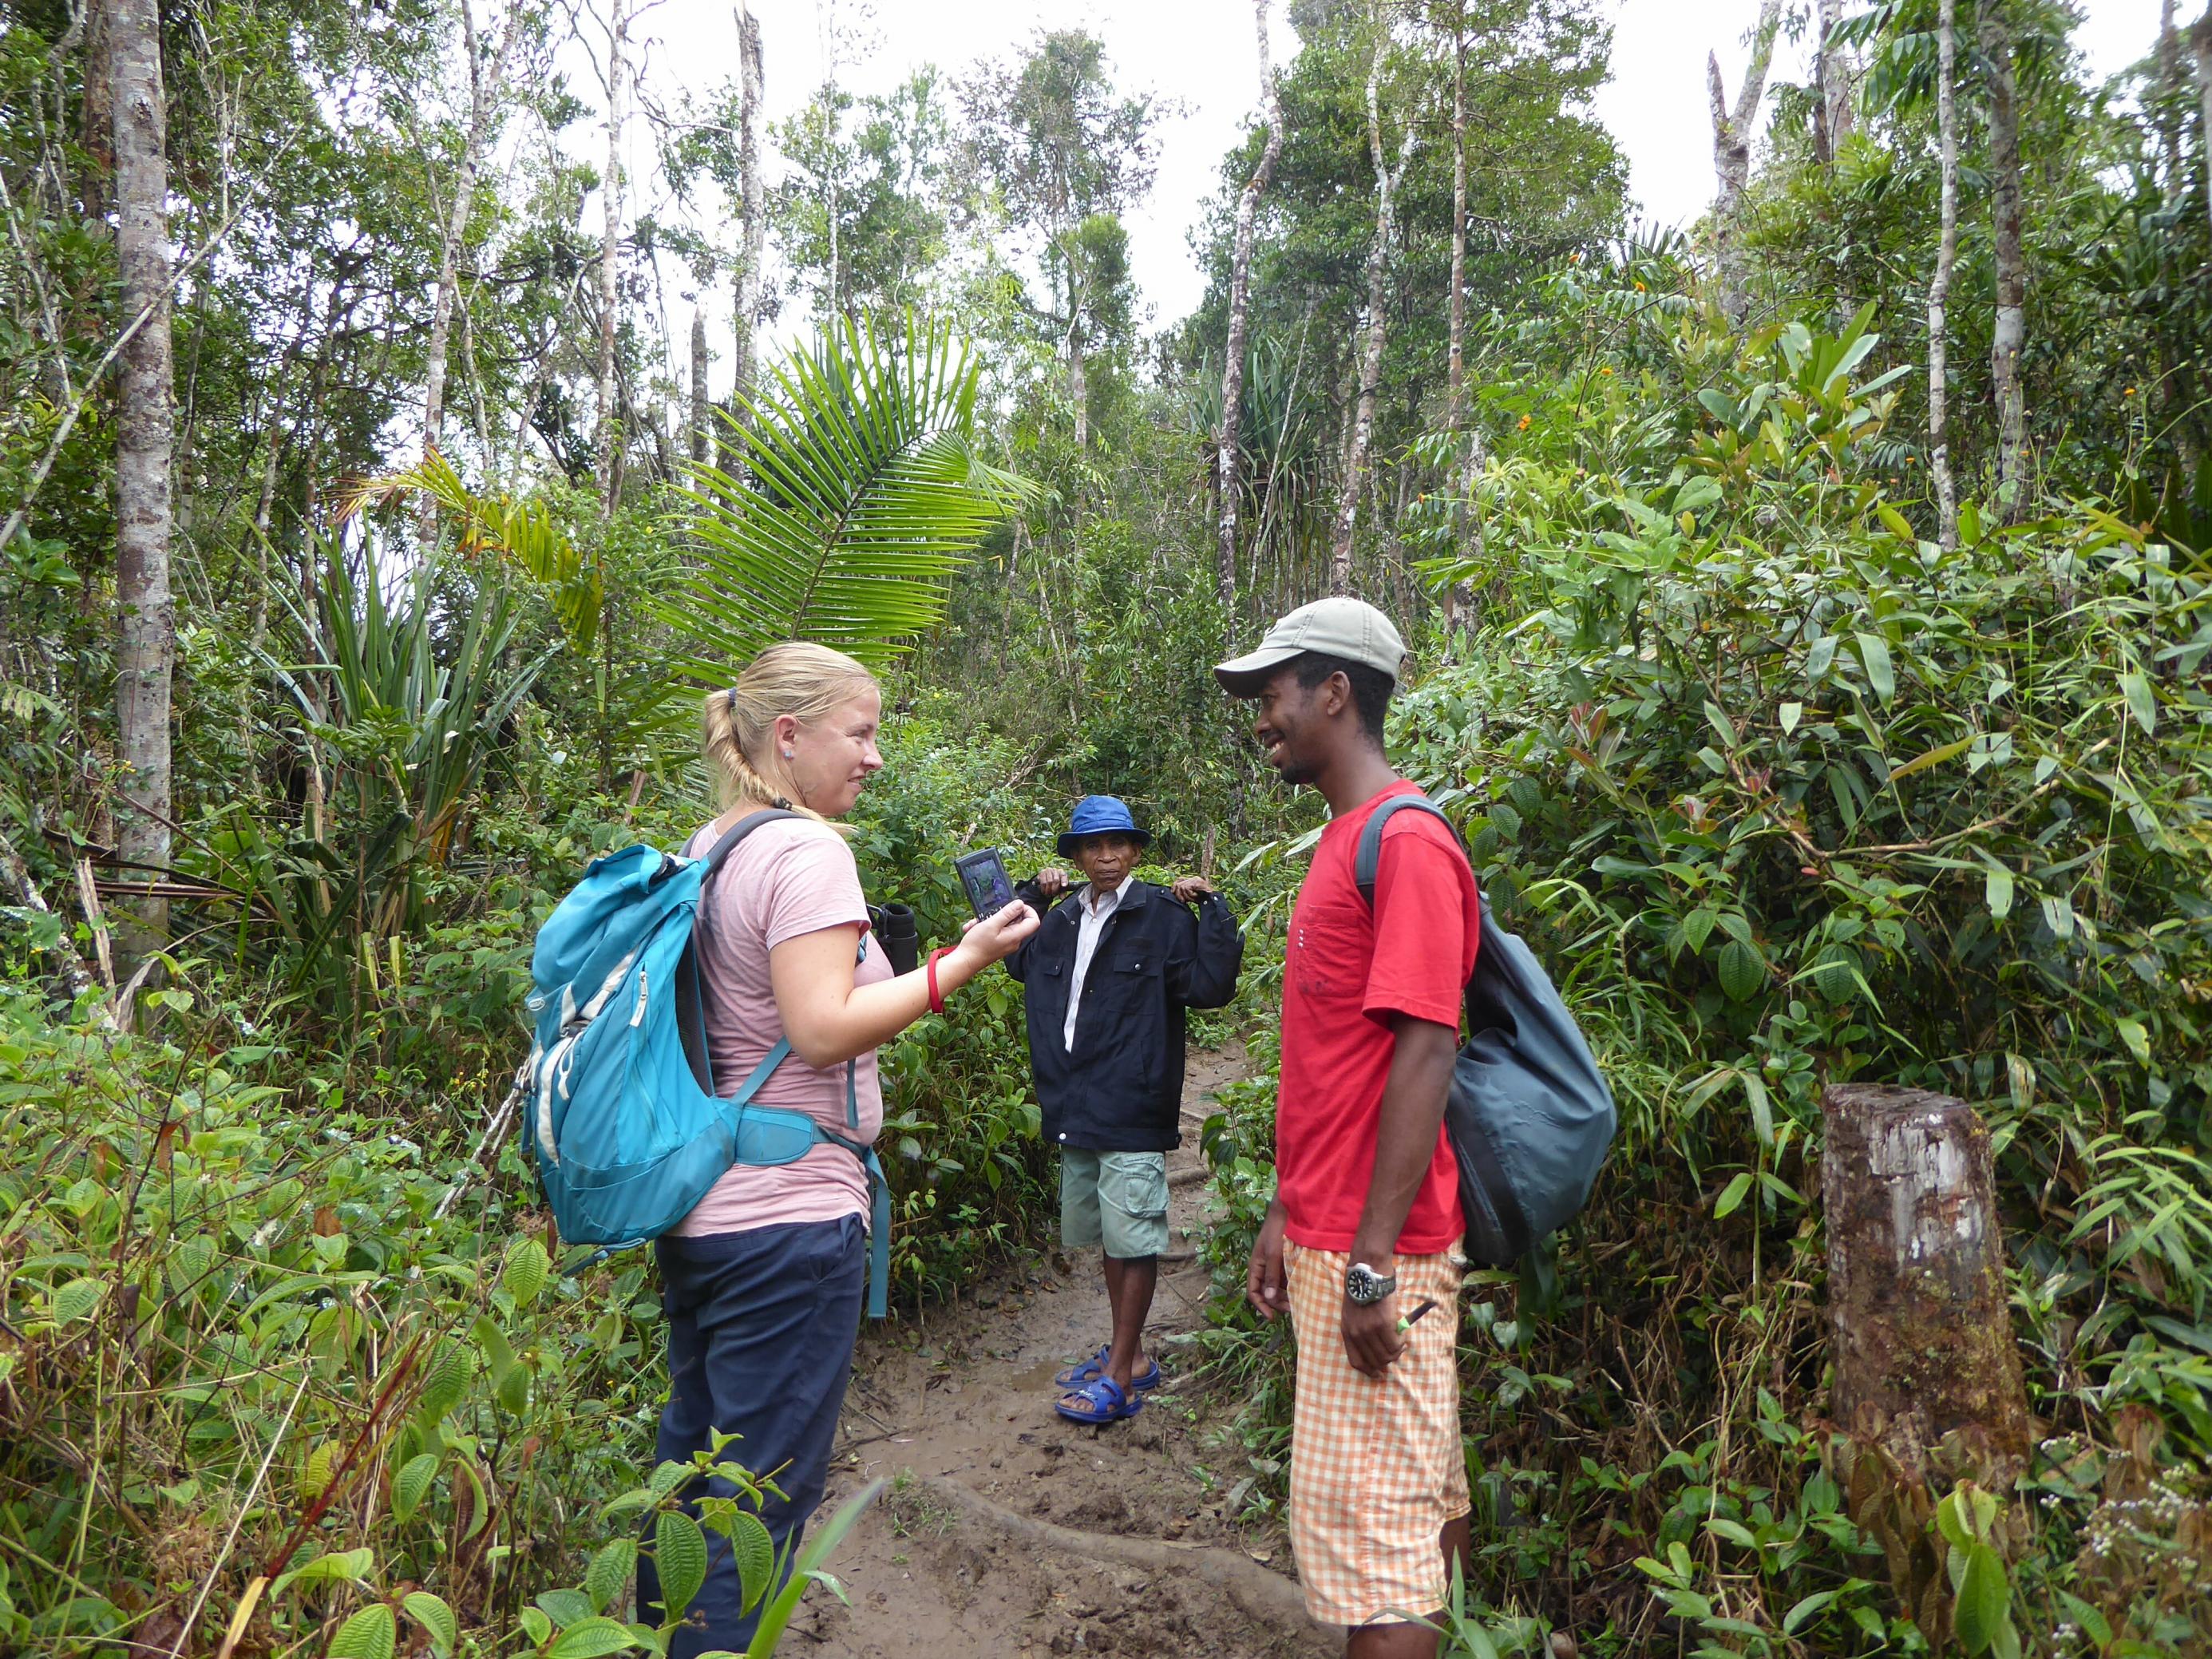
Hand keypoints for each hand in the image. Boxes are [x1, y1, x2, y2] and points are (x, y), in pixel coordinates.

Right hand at [954, 899, 1038, 966]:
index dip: (1028, 910)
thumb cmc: (977, 945)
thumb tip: (1020, 903)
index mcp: (1015, 936)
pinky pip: (996, 931)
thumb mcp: (991, 924)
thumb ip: (1007, 913)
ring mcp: (1006, 943)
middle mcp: (1014, 940)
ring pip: (1004, 924)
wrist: (965, 962)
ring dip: (990, 919)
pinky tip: (973, 928)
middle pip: (1018, 921)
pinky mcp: (998, 944)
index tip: (1014, 905)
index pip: (1034, 921)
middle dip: (1003, 913)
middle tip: (991, 912)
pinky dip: (986, 926)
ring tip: (977, 921)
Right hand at [1034, 867, 1068, 896]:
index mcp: (1062, 872)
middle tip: (1053, 894)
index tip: (1064, 886)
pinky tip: (1044, 891)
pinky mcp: (1042, 872)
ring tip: (1048, 894)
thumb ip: (1062, 892)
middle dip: (1055, 889)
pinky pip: (1043, 881)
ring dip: (1049, 889)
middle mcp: (1055, 870)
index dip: (1064, 880)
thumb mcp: (1059, 888)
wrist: (1046, 879)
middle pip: (1056, 880)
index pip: (1063, 875)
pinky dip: (1044, 888)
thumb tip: (1062, 898)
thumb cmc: (1055, 884)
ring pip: (1049, 881)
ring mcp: (1048, 870)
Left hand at [1170, 875, 1214, 902]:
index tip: (1173, 893)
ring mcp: (1196, 879)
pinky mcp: (1197, 882)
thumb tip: (1174, 892)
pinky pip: (1187, 888)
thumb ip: (1184, 892)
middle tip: (1184, 901)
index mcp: (1192, 880)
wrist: (1214, 901)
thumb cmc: (1204, 900)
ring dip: (1186, 896)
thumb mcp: (1192, 896)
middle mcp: (1194, 878)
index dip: (1174, 886)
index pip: (1179, 879)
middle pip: (1178, 883)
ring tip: (1192, 899)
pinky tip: (1195, 897)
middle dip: (1179, 894)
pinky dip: (1190, 895)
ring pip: (1182, 887)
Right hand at [1245, 1203, 1288, 1321]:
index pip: (1253, 1292)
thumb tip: (1269, 1298)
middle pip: (1267, 1293)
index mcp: (1256, 1267)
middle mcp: (1264, 1269)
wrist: (1288, 1213)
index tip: (1272, 1317)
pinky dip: (1292, 1288)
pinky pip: (1287, 1280)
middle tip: (1292, 1310)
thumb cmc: (1276, 1232)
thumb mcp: (1273, 1254)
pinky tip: (1302, 1292)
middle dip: (1276, 1303)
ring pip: (1277, 1288)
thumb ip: (1271, 1276)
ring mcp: (1275, 1267)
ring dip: (1285, 1297)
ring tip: (1298, 1303)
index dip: (1261, 1306)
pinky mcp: (1286, 1264)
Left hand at [1341, 1292, 1407, 1377]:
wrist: (1368, 1272)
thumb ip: (1360, 1331)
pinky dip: (1402, 1342)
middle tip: (1397, 1352)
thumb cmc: (1363, 1291)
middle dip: (1388, 1361)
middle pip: (1374, 1361)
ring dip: (1397, 1351)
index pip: (1356, 1361)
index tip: (1378, 1374)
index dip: (1369, 1371)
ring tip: (1401, 1341)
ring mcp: (1370, 1330)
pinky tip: (1403, 1333)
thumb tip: (1376, 1349)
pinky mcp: (1384, 1324)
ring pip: (1388, 1355)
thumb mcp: (1352, 1313)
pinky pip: (1396, 1344)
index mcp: (1347, 1332)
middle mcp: (1357, 1334)